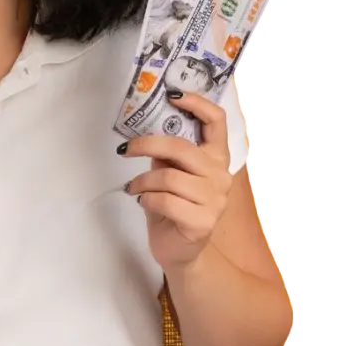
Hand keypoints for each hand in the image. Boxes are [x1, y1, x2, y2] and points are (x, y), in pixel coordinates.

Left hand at [120, 91, 232, 269]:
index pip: (216, 121)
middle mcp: (220, 176)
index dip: (196, 103)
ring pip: (168, 177)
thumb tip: (146, 128)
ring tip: (132, 187)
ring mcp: (215, 200)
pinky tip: (143, 203)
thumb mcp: (170, 174)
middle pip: (181, 148)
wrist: (180, 251)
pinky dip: (146, 199)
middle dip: (147, 145)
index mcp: (216, 158)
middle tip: (124, 150)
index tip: (172, 94)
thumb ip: (168, 154)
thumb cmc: (174, 207)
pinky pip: (164, 200)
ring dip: (141, 181)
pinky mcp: (202, 222)